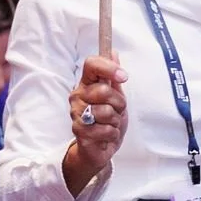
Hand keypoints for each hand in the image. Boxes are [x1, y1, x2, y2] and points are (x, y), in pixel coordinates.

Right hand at [67, 55, 128, 171]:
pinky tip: (106, 135)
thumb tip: (113, 52)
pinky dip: (112, 134)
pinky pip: (106, 129)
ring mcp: (77, 114)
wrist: (99, 149)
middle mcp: (78, 96)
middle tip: (116, 111)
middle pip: (104, 90)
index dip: (108, 67)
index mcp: (87, 84)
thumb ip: (113, 76)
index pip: (91, 64)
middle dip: (119, 103)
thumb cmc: (106, 120)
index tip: (123, 76)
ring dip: (116, 121)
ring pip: (106, 111)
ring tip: (110, 124)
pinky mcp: (79, 131)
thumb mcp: (115, 96)